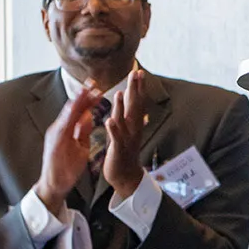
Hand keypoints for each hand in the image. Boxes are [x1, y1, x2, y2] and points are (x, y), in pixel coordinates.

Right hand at [34, 84, 101, 205]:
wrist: (54, 185)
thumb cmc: (67, 167)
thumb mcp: (80, 146)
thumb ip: (83, 131)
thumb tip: (90, 116)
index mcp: (67, 129)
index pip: (79, 110)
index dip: (88, 98)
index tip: (97, 87)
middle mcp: (59, 129)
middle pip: (72, 109)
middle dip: (82, 94)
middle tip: (93, 81)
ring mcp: (56, 135)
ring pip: (67, 114)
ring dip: (76, 102)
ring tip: (85, 90)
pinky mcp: (54, 142)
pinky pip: (63, 127)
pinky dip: (69, 116)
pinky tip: (75, 108)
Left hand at [102, 68, 147, 197]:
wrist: (126, 177)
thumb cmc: (124, 152)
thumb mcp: (127, 130)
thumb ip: (127, 113)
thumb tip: (129, 97)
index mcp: (133, 124)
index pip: (136, 102)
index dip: (137, 87)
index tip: (139, 71)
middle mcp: (133, 130)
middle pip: (134, 107)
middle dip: (135, 90)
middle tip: (137, 73)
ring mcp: (126, 140)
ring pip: (125, 121)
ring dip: (122, 107)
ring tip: (120, 93)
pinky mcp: (118, 150)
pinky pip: (116, 139)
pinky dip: (114, 130)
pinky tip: (110, 120)